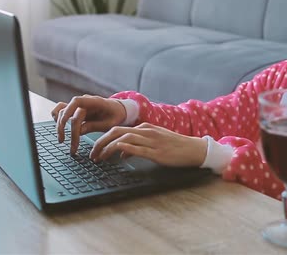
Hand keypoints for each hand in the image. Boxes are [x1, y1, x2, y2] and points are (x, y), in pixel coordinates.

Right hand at [51, 95, 126, 154]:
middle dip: (66, 128)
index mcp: (94, 101)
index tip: (68, 129)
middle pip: (68, 112)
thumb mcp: (110, 123)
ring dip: (59, 125)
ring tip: (62, 140)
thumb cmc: (115, 116)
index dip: (69, 113)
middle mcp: (84, 101)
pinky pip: (62, 109)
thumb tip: (79, 132)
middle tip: (69, 145)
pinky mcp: (75, 110)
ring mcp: (78, 105)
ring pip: (62, 111)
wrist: (118, 109)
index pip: (76, 102)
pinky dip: (57, 117)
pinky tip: (59, 128)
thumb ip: (95, 126)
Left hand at [89, 122, 207, 166]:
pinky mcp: (156, 151)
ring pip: (122, 139)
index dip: (103, 138)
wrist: (195, 149)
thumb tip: (122, 152)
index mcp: (144, 128)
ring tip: (99, 158)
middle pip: (115, 131)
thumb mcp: (155, 142)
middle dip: (100, 142)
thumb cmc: (176, 147)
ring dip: (107, 148)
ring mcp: (151, 140)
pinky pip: (135, 148)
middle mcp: (146, 131)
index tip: (95, 149)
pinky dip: (122, 150)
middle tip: (91, 154)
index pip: (118, 129)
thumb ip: (138, 145)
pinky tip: (115, 155)